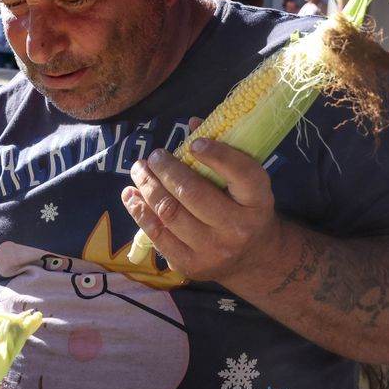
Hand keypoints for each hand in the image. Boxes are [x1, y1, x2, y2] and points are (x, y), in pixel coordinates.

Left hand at [121, 137, 282, 287]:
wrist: (251, 258)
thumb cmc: (244, 209)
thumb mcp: (246, 184)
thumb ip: (223, 153)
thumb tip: (192, 124)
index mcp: (258, 202)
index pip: (243, 175)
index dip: (218, 156)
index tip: (194, 143)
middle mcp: (237, 229)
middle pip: (192, 194)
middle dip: (166, 170)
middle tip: (154, 156)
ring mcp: (212, 250)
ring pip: (169, 213)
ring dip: (148, 187)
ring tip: (139, 170)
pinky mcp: (189, 264)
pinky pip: (157, 235)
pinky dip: (139, 211)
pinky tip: (131, 195)